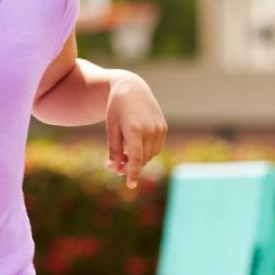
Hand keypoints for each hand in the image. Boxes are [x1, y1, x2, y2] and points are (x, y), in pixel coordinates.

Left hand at [106, 74, 167, 188]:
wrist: (131, 89)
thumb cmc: (116, 110)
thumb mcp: (111, 128)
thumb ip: (114, 149)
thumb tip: (115, 169)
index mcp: (135, 130)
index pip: (135, 157)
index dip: (132, 172)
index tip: (130, 185)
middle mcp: (150, 130)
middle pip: (142, 158)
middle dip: (131, 166)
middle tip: (117, 167)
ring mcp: (159, 129)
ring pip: (150, 155)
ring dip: (139, 160)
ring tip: (123, 155)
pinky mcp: (163, 128)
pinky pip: (156, 148)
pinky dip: (146, 152)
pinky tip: (135, 147)